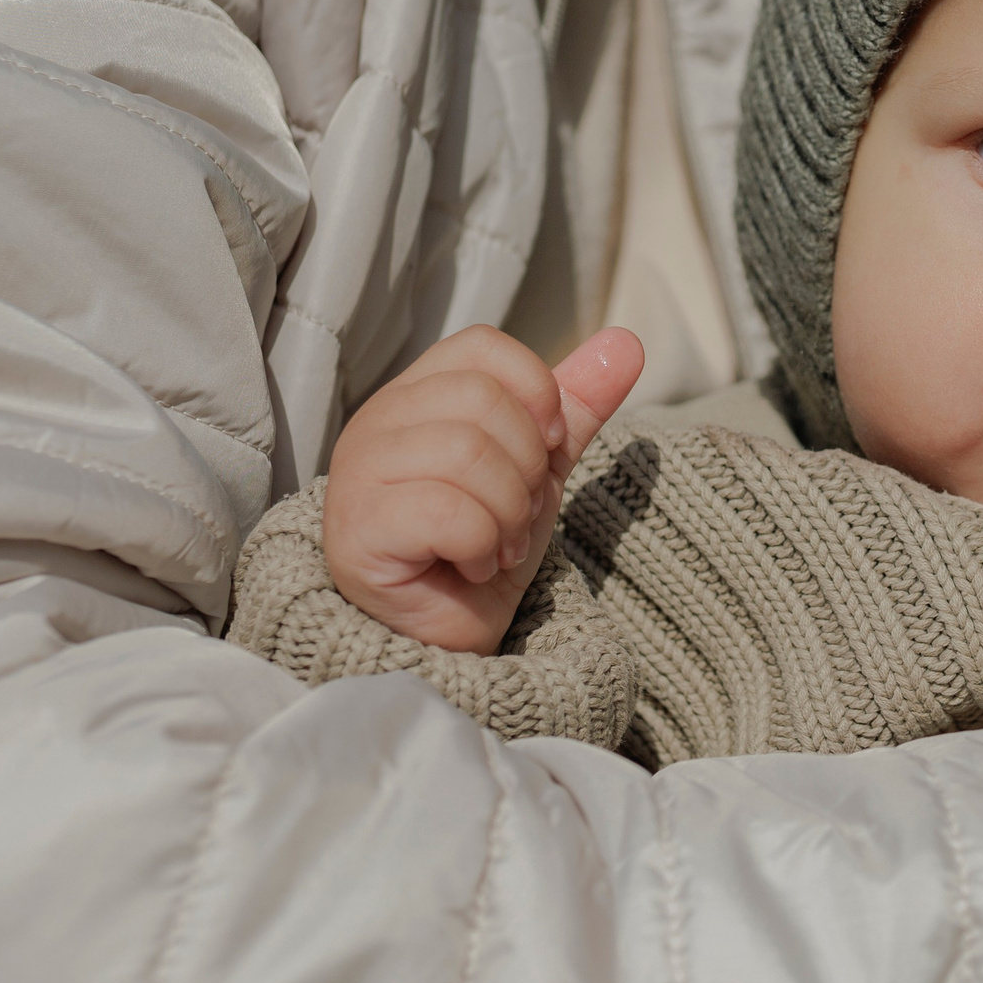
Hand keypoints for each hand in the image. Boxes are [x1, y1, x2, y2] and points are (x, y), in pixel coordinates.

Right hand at [323, 325, 643, 651]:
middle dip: (527, 468)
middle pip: (484, 401)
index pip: (482, 346)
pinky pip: (448, 511)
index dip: (536, 393)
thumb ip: (576, 406)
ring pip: (468, 452)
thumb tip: (626, 343)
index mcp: (416, 395)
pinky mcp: (357, 529)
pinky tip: (474, 566)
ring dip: (509, 512)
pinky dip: (483, 545)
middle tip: (516, 514)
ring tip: (497, 543)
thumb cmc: (481, 548)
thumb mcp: (541, 469)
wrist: (448, 639)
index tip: (548, 448)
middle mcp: (376, 422)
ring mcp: (358, 474)